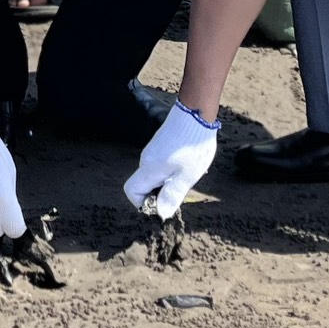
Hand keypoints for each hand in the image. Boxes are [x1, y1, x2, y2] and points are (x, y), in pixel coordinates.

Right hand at [124, 101, 219, 218]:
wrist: (196, 113)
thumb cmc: (192, 145)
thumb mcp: (186, 175)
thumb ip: (172, 195)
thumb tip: (161, 213)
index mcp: (149, 169)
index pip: (132, 192)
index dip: (144, 203)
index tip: (164, 203)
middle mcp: (146, 160)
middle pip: (144, 185)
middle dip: (160, 193)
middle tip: (181, 188)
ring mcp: (153, 151)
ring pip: (154, 175)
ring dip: (168, 181)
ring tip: (187, 173)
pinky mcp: (160, 145)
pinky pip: (160, 165)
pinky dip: (171, 170)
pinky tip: (188, 164)